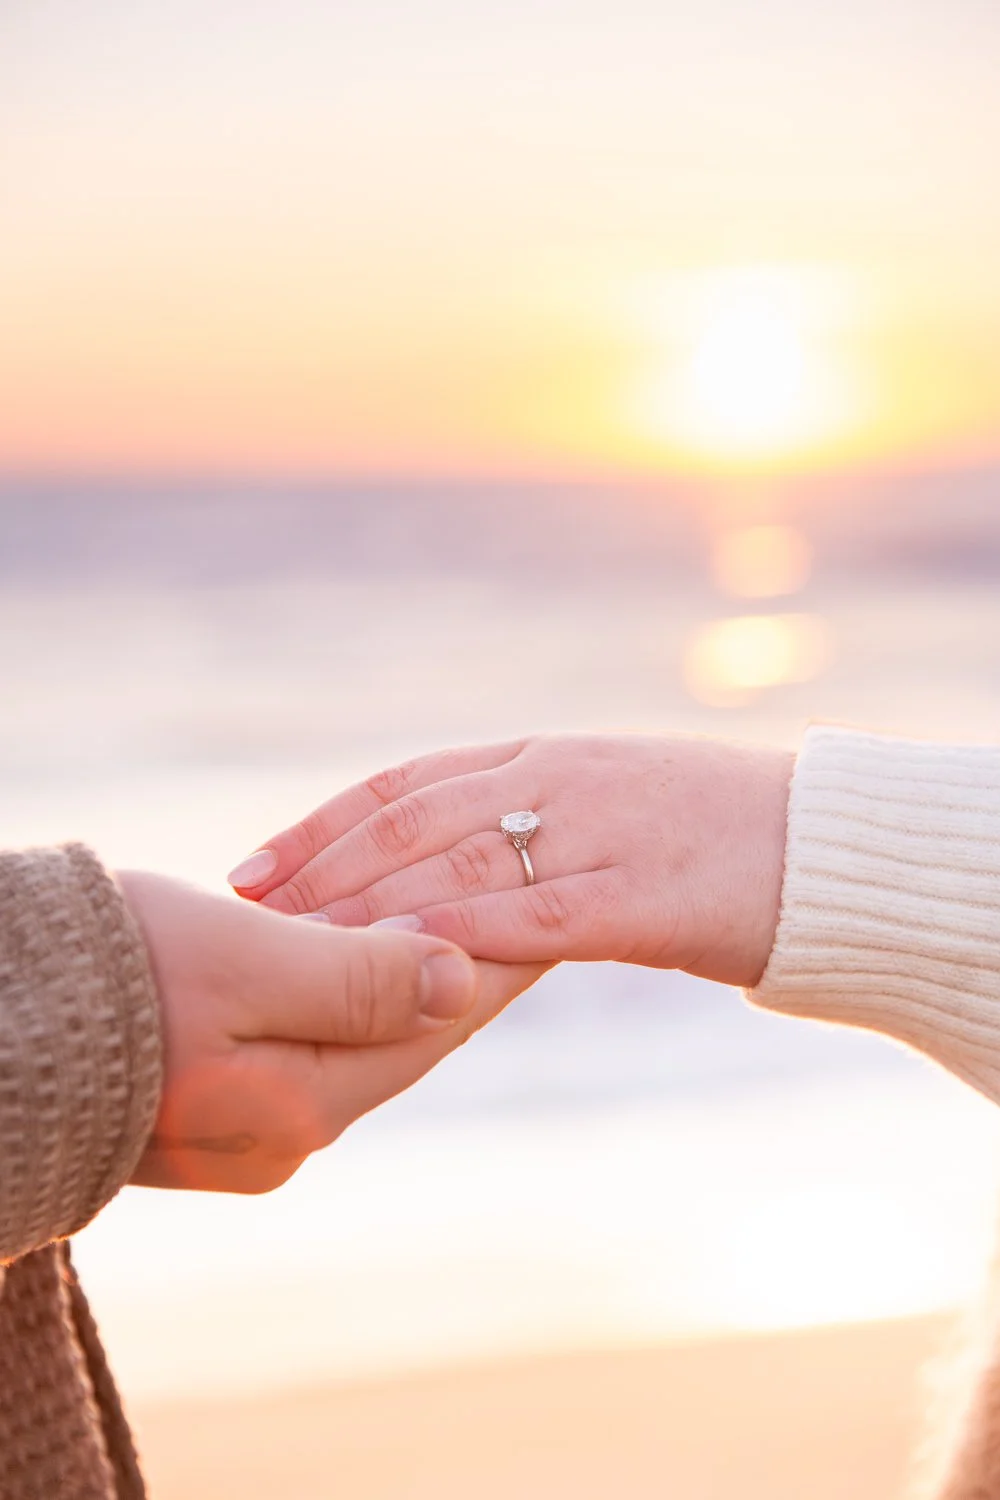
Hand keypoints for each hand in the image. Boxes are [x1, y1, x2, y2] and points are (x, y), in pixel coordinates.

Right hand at [118, 871, 544, 1192]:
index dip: (495, 958)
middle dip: (458, 971)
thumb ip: (361, 976)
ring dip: (398, 982)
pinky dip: (336, 997)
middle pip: (399, 1038)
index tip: (544, 908)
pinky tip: (354, 960)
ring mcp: (241, 1131)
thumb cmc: (106, 980)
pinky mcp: (203, 1110)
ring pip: (351, 1041)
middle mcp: (283, 1134)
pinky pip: (300, 1045)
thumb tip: (467, 980)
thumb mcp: (243, 962)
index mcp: (304, 1105)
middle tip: (515, 910)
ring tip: (450, 926)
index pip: (435, 1023)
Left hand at [228, 735, 792, 987]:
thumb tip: (438, 868)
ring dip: (367, 906)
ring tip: (296, 946)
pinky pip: (536, 914)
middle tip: (245, 915)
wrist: (822, 848)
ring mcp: (599, 830)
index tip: (252, 867)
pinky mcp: (642, 893)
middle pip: (411, 818)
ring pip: (457, 861)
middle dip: (319, 867)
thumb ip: (524, 821)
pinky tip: (404, 961)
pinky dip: (462, 934)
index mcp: (542, 754)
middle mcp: (556, 779)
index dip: (320, 825)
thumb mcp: (602, 805)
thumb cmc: (707, 835)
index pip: (404, 781)